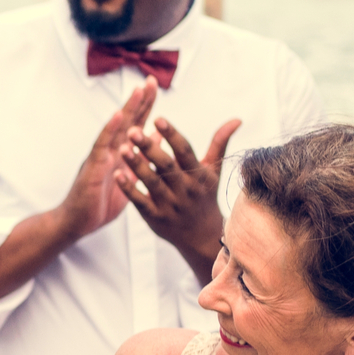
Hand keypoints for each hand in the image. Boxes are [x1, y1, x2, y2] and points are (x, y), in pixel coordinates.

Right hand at [60, 81, 156, 242]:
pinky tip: (118, 116)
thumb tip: (156, 142)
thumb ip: (141, 160)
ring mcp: (101, 156)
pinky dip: (110, 129)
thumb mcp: (129, 180)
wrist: (78, 222)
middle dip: (140, 101)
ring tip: (139, 91)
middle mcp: (110, 150)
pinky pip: (102, 145)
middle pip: (128, 120)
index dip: (146, 106)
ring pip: (116, 128)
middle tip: (151, 80)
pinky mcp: (93, 166)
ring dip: (128, 109)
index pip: (136, 125)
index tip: (155, 87)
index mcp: (120, 154)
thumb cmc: (100, 203)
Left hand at [118, 115, 241, 279]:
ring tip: (121, 148)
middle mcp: (185, 189)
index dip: (172, 134)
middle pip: (166, 166)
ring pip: (151, 182)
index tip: (158, 118)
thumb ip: (220, 142)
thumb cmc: (205, 195)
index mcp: (198, 174)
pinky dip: (129, 188)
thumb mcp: (213, 170)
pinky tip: (117, 174)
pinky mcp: (155, 217)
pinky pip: (140, 201)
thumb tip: (236, 119)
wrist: (202, 236)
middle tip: (132, 130)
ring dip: (136, 165)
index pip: (184, 151)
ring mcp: (170, 204)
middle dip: (149, 147)